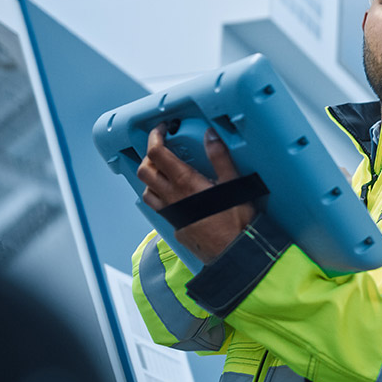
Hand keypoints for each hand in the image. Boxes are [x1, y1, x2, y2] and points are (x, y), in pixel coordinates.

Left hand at [136, 124, 255, 263]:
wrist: (233, 252)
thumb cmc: (236, 222)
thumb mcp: (233, 184)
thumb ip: (220, 157)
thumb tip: (210, 135)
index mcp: (185, 182)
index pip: (157, 153)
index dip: (155, 136)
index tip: (162, 129)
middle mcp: (172, 197)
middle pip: (145, 170)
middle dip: (149, 155)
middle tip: (163, 148)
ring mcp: (171, 213)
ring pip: (146, 189)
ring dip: (151, 176)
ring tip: (164, 170)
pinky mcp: (175, 225)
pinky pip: (157, 206)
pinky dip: (158, 194)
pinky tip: (173, 194)